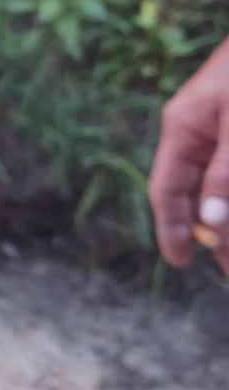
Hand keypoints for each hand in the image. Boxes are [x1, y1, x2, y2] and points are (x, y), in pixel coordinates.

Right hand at [150, 37, 228, 272]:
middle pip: (197, 192)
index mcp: (183, 127)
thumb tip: (210, 221)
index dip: (171, 227)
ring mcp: (221, 130)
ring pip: (220, 184)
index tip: (180, 261)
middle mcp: (198, 132)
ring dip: (228, 216)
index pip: (166, 188)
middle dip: (213, 231)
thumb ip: (225, 172)